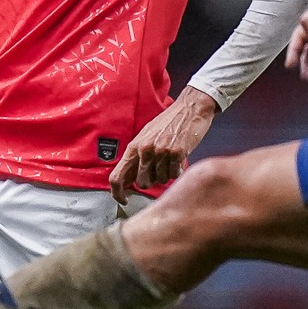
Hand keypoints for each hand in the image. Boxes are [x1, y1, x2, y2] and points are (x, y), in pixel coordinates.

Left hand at [108, 87, 218, 201]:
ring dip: (166, 174)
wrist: (190, 109)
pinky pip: (174, 175)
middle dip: (150, 182)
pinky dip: (177, 171)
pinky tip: (179, 159)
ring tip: (170, 159)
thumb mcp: (146, 137)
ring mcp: (161, 151)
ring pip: (160, 180)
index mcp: (134, 146)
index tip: (124, 199)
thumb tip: (129, 181)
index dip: (118, 192)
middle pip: (141, 183)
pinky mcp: (177, 153)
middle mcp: (145, 149)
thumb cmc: (169, 123)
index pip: (117, 176)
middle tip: (158, 170)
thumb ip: (137, 157)